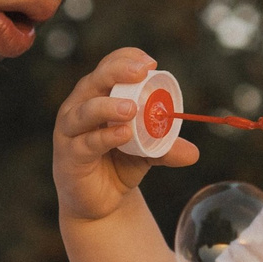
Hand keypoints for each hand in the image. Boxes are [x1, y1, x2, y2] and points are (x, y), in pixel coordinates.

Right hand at [51, 46, 199, 226]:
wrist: (99, 202)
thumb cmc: (118, 164)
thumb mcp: (147, 152)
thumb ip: (166, 148)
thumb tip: (194, 153)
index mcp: (97, 96)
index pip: (108, 67)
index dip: (126, 59)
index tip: (151, 64)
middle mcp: (79, 107)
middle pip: (94, 81)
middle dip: (117, 72)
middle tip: (141, 73)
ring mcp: (70, 131)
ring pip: (85, 111)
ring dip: (109, 106)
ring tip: (132, 109)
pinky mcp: (69, 156)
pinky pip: (86, 143)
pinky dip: (105, 137)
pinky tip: (124, 134)